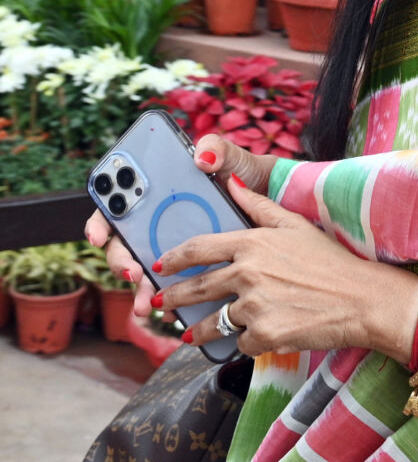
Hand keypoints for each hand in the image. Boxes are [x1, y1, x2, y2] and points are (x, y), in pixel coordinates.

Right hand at [83, 136, 273, 317]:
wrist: (273, 197)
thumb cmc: (243, 174)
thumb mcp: (231, 157)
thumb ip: (215, 148)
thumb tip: (203, 157)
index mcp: (159, 196)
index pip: (116, 209)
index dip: (100, 222)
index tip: (99, 236)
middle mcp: (160, 225)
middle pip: (125, 247)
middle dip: (121, 262)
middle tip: (132, 271)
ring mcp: (174, 249)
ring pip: (146, 274)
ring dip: (141, 291)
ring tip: (148, 303)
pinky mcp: (195, 269)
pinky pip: (176, 290)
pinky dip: (172, 302)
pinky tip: (175, 313)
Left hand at [152, 175, 392, 357]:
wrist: (359, 298)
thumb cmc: (330, 260)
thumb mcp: (295, 224)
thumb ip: (258, 204)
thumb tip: (231, 183)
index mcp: (253, 243)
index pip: (200, 248)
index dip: (174, 257)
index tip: (161, 265)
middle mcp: (247, 273)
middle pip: (197, 288)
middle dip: (174, 298)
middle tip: (162, 304)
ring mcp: (253, 307)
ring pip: (214, 323)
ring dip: (199, 330)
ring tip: (190, 335)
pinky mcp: (263, 336)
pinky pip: (241, 343)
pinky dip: (245, 342)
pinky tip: (252, 338)